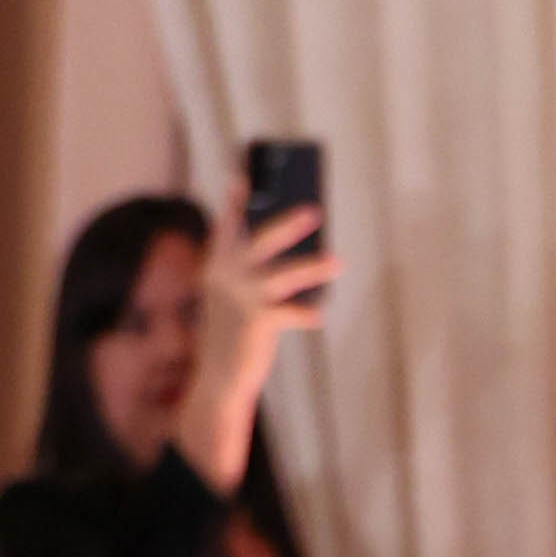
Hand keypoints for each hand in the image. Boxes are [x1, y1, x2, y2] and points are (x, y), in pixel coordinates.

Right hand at [179, 178, 332, 488]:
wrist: (218, 379)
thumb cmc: (232, 335)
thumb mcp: (233, 300)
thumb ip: (252, 275)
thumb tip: (296, 256)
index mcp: (216, 267)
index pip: (225, 228)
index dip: (234, 204)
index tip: (242, 177)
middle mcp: (225, 277)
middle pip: (261, 241)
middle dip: (288, 224)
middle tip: (315, 210)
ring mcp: (240, 299)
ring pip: (284, 275)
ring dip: (314, 268)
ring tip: (338, 262)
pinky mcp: (257, 323)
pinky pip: (291, 314)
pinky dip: (306, 315)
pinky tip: (318, 317)